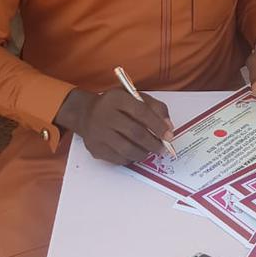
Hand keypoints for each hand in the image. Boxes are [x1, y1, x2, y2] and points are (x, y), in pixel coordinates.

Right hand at [56, 87, 173, 165]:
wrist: (85, 114)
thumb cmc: (116, 106)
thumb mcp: (135, 98)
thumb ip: (155, 108)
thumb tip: (169, 128)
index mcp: (117, 98)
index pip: (141, 112)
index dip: (158, 125)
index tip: (169, 136)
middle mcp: (105, 114)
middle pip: (135, 133)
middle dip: (153, 143)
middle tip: (162, 148)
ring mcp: (98, 133)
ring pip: (127, 149)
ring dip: (144, 153)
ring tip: (149, 151)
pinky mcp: (95, 148)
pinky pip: (118, 159)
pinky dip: (131, 158)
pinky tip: (134, 153)